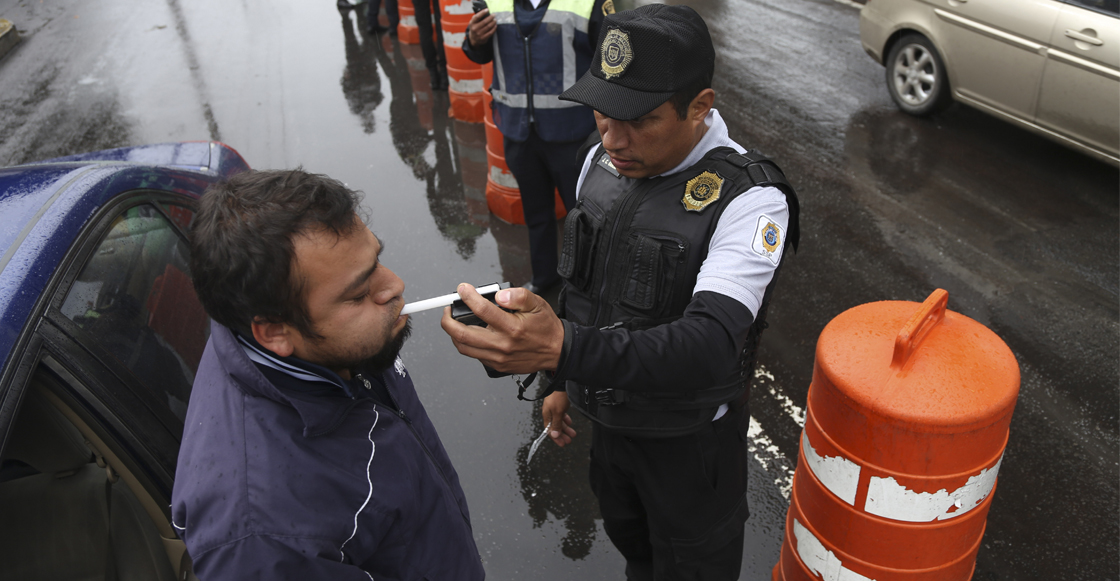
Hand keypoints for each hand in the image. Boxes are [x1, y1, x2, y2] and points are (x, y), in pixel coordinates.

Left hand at [440, 283, 564, 373]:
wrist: (558, 352)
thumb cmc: (546, 328)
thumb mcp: (537, 304)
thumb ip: (518, 296)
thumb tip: (499, 296)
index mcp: (512, 328)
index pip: (482, 310)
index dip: (468, 297)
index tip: (463, 289)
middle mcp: (503, 345)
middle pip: (463, 335)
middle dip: (448, 321)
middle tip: (447, 310)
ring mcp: (498, 358)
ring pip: (464, 348)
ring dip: (453, 334)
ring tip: (453, 322)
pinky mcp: (498, 366)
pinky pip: (474, 355)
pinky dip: (466, 344)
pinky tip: (469, 334)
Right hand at [467, 10, 495, 46]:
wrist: (473, 39)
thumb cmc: (475, 28)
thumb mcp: (473, 22)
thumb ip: (477, 18)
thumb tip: (486, 12)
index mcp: (472, 23)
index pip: (477, 17)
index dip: (482, 12)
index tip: (487, 10)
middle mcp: (475, 28)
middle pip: (484, 21)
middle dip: (490, 17)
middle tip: (494, 15)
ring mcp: (479, 34)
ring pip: (488, 26)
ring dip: (493, 22)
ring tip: (495, 20)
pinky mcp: (483, 38)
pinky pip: (490, 32)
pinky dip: (494, 28)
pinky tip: (495, 25)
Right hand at [542, 391, 574, 446]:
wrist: (562, 383)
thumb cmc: (558, 397)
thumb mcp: (558, 412)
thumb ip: (556, 424)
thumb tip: (554, 435)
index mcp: (547, 415)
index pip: (549, 430)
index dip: (556, 438)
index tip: (562, 444)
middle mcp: (550, 413)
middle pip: (555, 427)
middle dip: (562, 435)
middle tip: (569, 441)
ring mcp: (554, 409)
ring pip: (560, 422)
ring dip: (566, 429)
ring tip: (573, 434)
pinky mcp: (559, 405)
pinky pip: (562, 416)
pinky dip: (566, 420)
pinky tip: (570, 422)